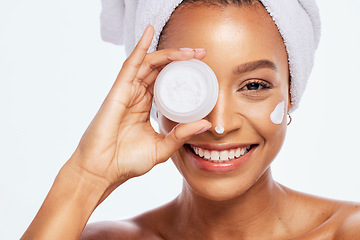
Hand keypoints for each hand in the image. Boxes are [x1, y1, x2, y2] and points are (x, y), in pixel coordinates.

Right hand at [69, 25, 210, 194]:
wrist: (103, 171)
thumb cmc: (127, 161)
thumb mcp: (162, 148)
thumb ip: (181, 135)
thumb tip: (205, 124)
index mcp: (146, 107)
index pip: (166, 82)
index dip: (182, 72)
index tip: (202, 69)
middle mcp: (137, 96)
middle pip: (160, 69)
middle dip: (181, 59)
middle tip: (201, 55)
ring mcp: (127, 92)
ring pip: (149, 64)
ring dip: (169, 54)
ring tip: (190, 51)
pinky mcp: (118, 91)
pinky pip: (130, 64)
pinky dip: (140, 47)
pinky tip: (150, 32)